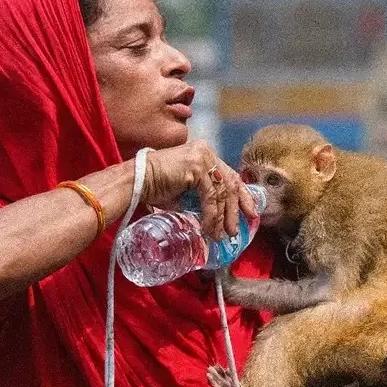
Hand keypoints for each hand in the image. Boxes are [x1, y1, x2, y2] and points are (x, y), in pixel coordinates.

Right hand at [141, 141, 256, 238]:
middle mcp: (206, 152)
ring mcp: (202, 157)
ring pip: (222, 191)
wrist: (136, 180)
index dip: (243, 195)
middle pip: (231, 183)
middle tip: (237, 229)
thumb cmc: (155, 186)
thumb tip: (216, 219)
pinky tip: (211, 228)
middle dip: (237, 209)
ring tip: (223, 234)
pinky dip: (212, 214)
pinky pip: (211, 196)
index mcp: (205, 155)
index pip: (231, 175)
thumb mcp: (185, 191)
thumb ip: (202, 198)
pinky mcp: (196, 166)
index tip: (250, 213)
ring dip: (224, 216)